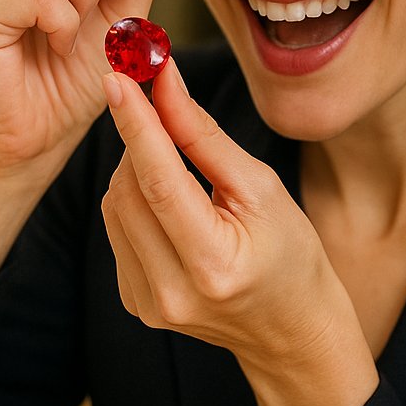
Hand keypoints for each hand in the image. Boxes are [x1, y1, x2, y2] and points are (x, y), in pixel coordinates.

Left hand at [101, 61, 378, 405]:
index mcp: (214, 264)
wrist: (291, 329)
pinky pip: (117, 230)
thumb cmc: (290, 253)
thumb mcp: (262, 188)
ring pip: (115, 207)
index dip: (136, 125)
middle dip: (139, 138)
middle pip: (129, 191)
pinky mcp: (135, 304)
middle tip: (156, 100)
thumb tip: (164, 85)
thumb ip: (206, 138)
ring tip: (177, 160)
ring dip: (135, 168)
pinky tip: (169, 201)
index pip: (160, 183)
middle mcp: (172, 291)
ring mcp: (149, 304)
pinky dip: (136, 200)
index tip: (117, 77)